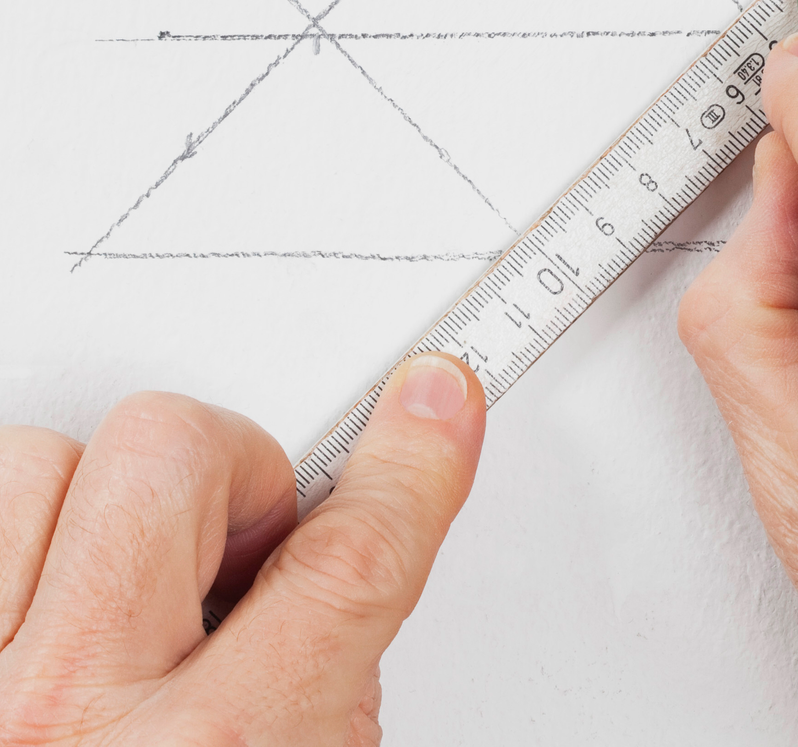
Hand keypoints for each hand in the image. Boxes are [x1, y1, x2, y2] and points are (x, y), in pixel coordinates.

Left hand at [0, 354, 484, 745]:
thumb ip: (334, 665)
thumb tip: (343, 546)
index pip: (348, 562)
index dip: (408, 464)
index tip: (433, 407)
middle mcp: (71, 713)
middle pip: (174, 457)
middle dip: (230, 474)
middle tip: (243, 541)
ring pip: (39, 463)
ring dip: (99, 503)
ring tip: (130, 579)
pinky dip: (22, 537)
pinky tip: (61, 594)